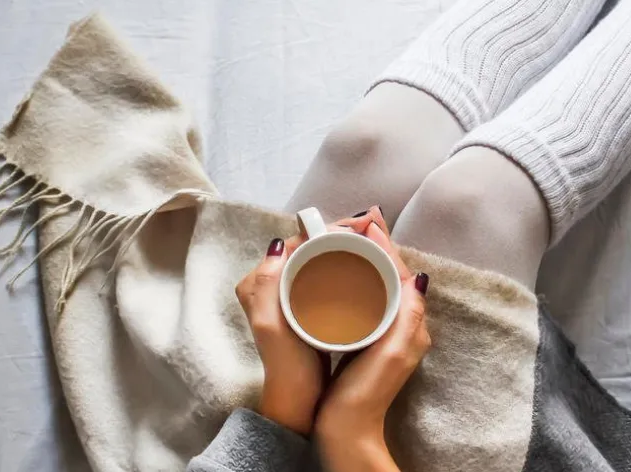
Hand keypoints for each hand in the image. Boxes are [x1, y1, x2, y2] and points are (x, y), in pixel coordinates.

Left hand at [235, 210, 392, 434]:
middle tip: (371, 232)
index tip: (358, 227)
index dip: (326, 229)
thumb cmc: (286, 366)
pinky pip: (323, 276)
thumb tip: (280, 244)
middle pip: (307, 247)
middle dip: (338, 235)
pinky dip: (341, 267)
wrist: (296, 403)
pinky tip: (362, 269)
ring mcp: (288, 297)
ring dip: (342, 249)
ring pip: (317, 260)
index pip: (294, 241)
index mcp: (258, 283)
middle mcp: (269, 285)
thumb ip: (266, 285)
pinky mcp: (304, 309)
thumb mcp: (270, 324)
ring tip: (371, 246)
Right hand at [315, 208, 430, 470]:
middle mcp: (404, 326)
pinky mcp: (371, 341)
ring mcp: (388, 333)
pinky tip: (343, 274)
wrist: (349, 431)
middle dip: (377, 246)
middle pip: (392, 274)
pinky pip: (370, 299)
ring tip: (349, 239)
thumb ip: (406, 316)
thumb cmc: (365, 394)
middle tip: (359, 221)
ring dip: (368, 260)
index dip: (385, 244)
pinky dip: (359, 279)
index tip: (368, 221)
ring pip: (380, 284)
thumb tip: (417, 277)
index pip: (400, 271)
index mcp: (410, 324)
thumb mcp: (390, 352)